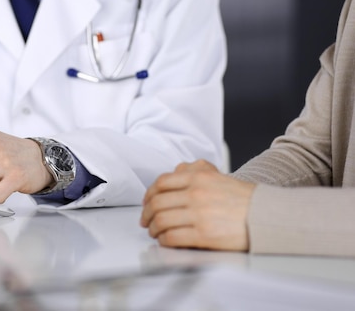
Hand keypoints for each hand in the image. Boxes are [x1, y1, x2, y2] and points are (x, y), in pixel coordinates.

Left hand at [140, 160, 255, 251]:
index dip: (148, 195)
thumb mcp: (218, 177)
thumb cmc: (243, 199)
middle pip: (157, 203)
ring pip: (161, 220)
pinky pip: (172, 237)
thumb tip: (175, 172)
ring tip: (154, 232)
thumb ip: (195, 172)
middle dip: (147, 214)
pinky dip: (163, 240)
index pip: (161, 184)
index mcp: (198, 177)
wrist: (267, 216)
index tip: (146, 203)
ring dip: (153, 228)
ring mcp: (199, 214)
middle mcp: (196, 193)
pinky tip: (165, 241)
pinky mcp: (204, 235)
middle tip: (146, 221)